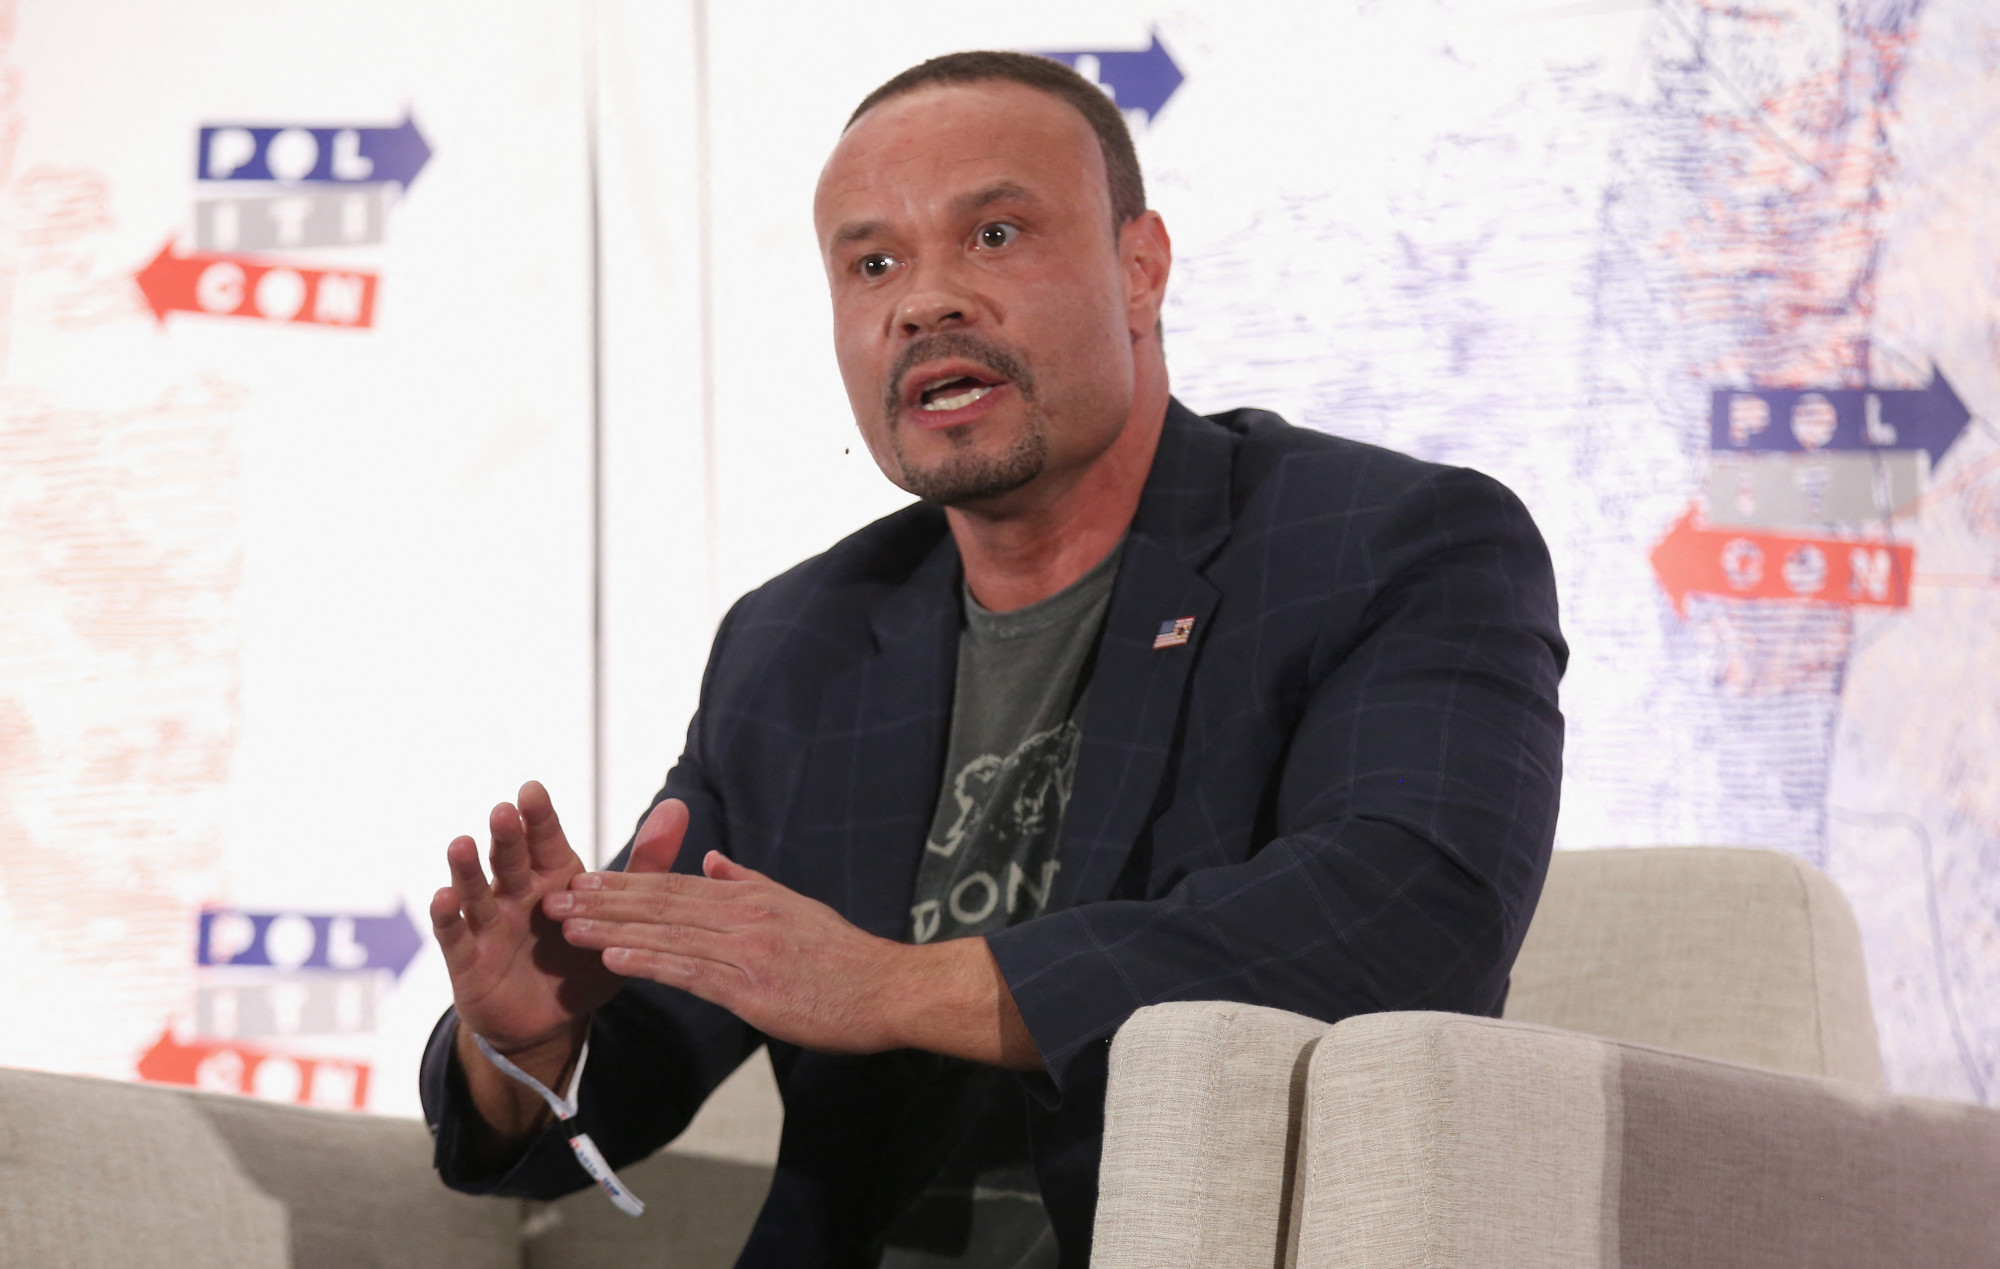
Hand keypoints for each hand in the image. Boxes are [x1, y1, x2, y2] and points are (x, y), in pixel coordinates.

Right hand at [429, 784, 684, 1138]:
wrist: (550, 1021)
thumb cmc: (583, 958)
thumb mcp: (620, 914)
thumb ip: (647, 862)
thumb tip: (679, 805)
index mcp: (554, 877)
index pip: (546, 840)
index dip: (539, 817)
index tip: (533, 789)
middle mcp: (517, 893)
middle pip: (510, 858)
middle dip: (507, 835)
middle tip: (505, 811)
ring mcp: (489, 924)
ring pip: (476, 890)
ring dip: (467, 868)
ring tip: (461, 844)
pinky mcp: (467, 960)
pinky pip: (455, 935)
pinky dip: (447, 917)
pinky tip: (444, 897)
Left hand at [547, 813, 1041, 1068]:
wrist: (889, 989)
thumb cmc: (846, 957)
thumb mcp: (797, 906)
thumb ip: (749, 882)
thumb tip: (713, 858)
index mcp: (751, 898)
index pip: (676, 885)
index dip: (625, 882)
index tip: (583, 880)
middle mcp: (744, 916)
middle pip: (661, 903)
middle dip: (604, 900)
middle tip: (555, 897)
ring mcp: (747, 951)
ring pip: (667, 933)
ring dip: (612, 928)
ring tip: (567, 925)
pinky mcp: (752, 988)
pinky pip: (691, 972)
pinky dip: (650, 961)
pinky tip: (614, 957)